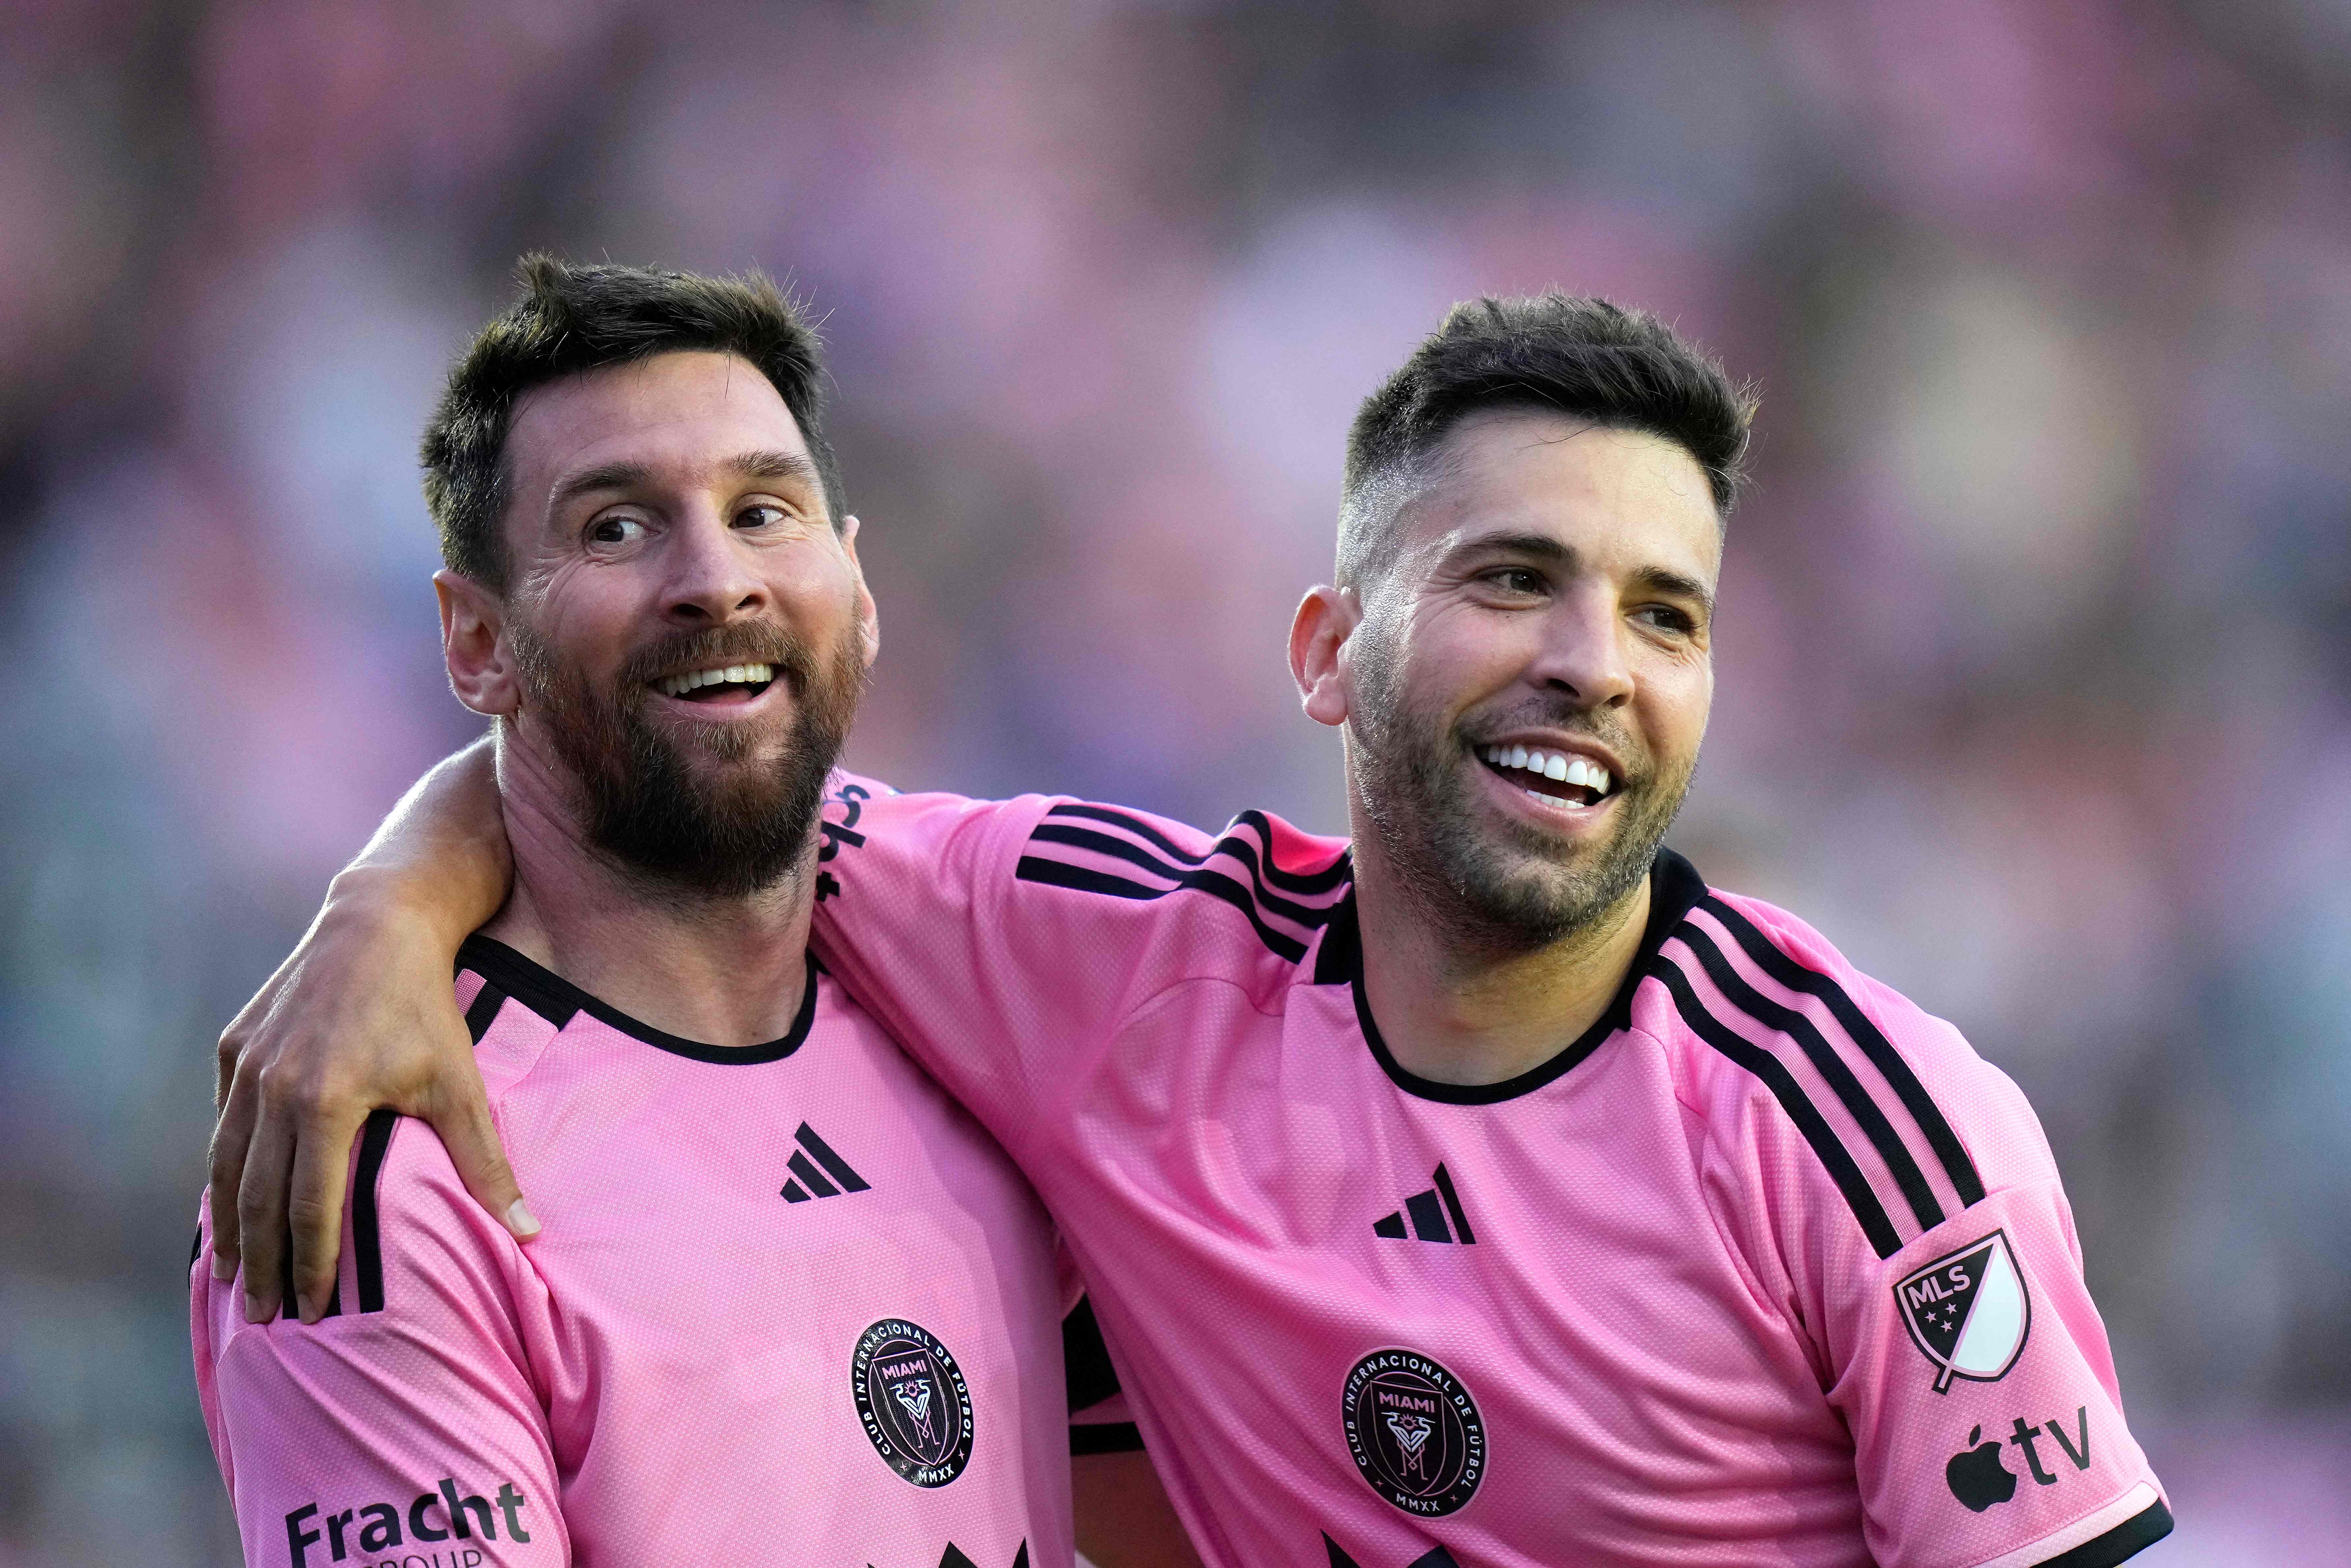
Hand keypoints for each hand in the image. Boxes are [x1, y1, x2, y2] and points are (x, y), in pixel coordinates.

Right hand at [209, 880, 536, 1323]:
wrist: (379, 923)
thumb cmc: (427, 1007)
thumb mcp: (460, 1084)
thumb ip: (486, 1163)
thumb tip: (531, 1233)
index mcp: (326, 1103)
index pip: (310, 1207)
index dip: (309, 1264)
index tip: (311, 1311)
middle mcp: (273, 1088)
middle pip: (257, 1198)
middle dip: (261, 1263)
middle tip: (262, 1313)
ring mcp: (246, 1067)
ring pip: (226, 1165)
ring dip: (229, 1226)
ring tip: (235, 1273)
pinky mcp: (233, 1047)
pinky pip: (223, 1121)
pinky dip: (224, 1168)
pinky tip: (230, 1201)